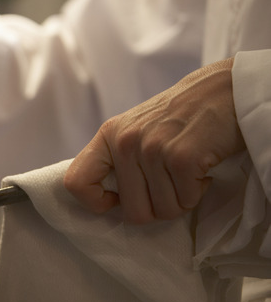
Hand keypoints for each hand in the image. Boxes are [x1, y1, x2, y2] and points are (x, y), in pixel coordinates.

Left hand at [63, 58, 245, 223]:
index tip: (118, 200)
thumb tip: (107, 201)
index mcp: (108, 135)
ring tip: (188, 171)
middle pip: (132, 212)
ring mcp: (152, 149)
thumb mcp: (136, 129)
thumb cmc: (182, 115)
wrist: (226, 89)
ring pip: (163, 211)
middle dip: (157, 208)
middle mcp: (125, 142)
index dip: (95, 203)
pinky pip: (186, 201)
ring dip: (182, 198)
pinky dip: (199, 192)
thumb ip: (119, 159)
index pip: (76, 182)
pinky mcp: (181, 158)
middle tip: (171, 185)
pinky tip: (202, 168)